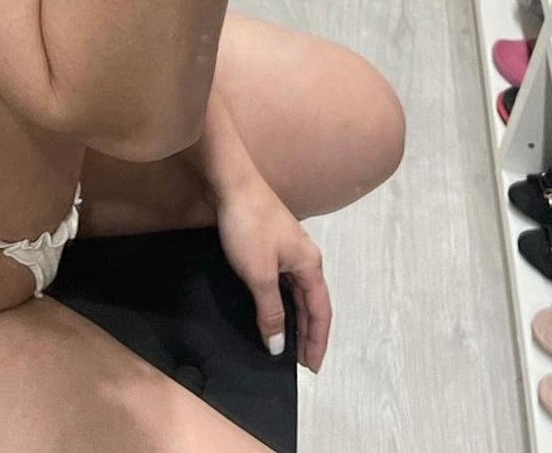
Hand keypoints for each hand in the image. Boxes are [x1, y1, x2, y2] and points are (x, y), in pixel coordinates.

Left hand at [213, 173, 330, 372]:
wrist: (230, 183)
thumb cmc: (249, 226)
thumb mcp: (259, 275)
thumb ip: (270, 311)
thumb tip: (279, 345)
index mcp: (310, 264)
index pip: (321, 312)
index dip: (317, 341)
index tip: (312, 368)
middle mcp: (304, 257)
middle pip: (311, 303)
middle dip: (308, 333)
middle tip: (300, 363)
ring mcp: (287, 248)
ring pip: (296, 292)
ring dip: (294, 318)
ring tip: (287, 343)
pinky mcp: (270, 243)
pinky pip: (282, 281)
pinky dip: (281, 301)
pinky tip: (271, 309)